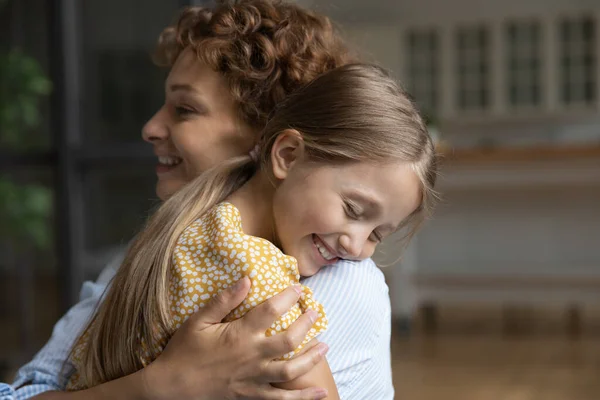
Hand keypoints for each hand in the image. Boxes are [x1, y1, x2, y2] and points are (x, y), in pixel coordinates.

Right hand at [142, 277, 329, 399]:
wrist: (172, 387)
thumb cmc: (184, 351)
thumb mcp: (198, 320)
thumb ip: (224, 300)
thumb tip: (247, 279)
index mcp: (239, 334)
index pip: (271, 311)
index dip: (288, 297)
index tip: (299, 288)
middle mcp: (251, 356)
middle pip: (289, 340)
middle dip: (306, 325)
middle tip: (315, 313)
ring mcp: (254, 378)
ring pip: (291, 369)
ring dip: (311, 357)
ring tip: (325, 346)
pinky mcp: (251, 395)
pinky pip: (281, 399)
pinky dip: (303, 397)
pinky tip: (320, 392)